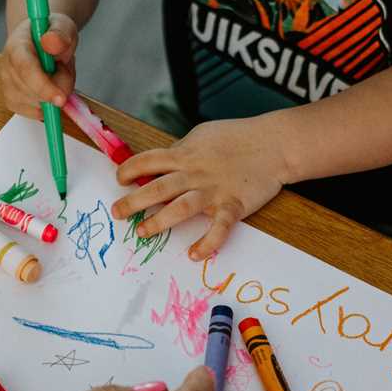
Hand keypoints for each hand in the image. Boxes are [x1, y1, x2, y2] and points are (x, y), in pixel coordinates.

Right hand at [1, 13, 78, 118]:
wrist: (42, 40)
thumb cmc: (52, 34)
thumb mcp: (62, 27)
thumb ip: (59, 34)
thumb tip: (51, 42)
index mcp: (16, 46)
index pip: (25, 70)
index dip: (43, 86)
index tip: (61, 99)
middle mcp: (6, 67)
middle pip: (32, 92)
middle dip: (58, 86)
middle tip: (64, 67)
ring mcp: (7, 85)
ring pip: (36, 105)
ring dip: (54, 94)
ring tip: (56, 74)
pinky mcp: (12, 100)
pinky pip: (35, 113)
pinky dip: (49, 105)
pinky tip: (50, 88)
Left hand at [111, 118, 286, 260]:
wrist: (274, 144)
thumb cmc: (237, 137)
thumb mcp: (202, 136)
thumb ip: (181, 151)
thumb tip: (161, 162)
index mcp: (185, 154)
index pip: (148, 161)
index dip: (129, 170)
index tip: (119, 179)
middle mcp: (195, 173)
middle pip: (157, 188)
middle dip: (133, 201)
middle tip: (117, 212)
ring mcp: (213, 191)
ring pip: (180, 208)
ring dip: (159, 222)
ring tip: (143, 232)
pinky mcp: (233, 206)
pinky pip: (218, 229)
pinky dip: (207, 243)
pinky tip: (193, 254)